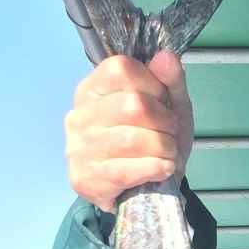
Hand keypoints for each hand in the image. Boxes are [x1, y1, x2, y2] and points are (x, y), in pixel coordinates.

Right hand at [64, 51, 194, 211]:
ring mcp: (78, 147)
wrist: (144, 191)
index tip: (162, 102)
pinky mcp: (85, 178)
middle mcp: (80, 114)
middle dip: (165, 122)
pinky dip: (153, 169)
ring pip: (132, 140)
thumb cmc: (153, 141)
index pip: (121, 69)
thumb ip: (170, 80)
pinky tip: (163, 169)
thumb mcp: (169, 107)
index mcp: (93, 88)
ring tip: (168, 154)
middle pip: (133, 105)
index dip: (153, 85)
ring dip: (164, 148)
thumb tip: (166, 56)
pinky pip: (124, 171)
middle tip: (170, 134)